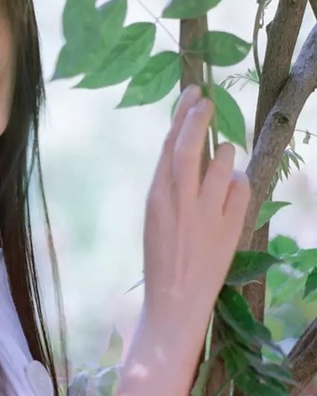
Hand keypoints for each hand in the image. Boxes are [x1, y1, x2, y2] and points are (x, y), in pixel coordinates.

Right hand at [141, 83, 250, 359]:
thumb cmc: (163, 258)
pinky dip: (238, 183)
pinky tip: (230, 191)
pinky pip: (240, 188)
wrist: (175, 300)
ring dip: (226, 154)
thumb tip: (192, 152)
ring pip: (223, 162)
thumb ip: (171, 185)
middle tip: (207, 98)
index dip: (181, 116)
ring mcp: (206, 212)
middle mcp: (179, 199)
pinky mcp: (229, 226)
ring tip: (223, 159)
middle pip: (191, 144)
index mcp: (155, 196)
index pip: (169, 145)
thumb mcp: (156, 216)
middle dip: (200, 116)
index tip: (192, 95)